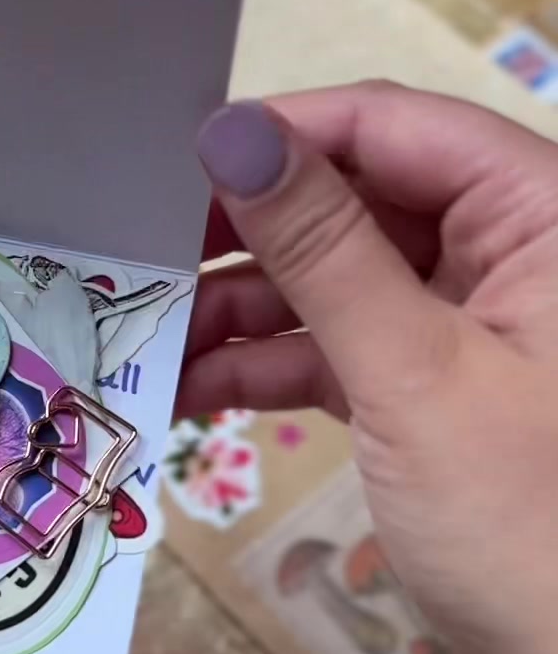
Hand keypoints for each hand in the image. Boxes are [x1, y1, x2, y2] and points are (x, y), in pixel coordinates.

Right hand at [184, 83, 557, 653]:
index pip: (397, 126)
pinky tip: (192, 387)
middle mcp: (517, 252)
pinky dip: (276, 364)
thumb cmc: (528, 527)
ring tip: (148, 337)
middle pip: (361, 197)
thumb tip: (233, 133)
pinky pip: (347, 346)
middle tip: (136, 254)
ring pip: (343, 276)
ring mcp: (478, 324)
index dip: (284, 133)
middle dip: (249, 229)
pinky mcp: (444, 390)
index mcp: (544, 214)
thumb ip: (323, 245)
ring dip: (247, 305)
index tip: (168, 157)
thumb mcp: (413, 374)